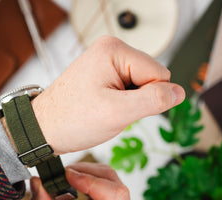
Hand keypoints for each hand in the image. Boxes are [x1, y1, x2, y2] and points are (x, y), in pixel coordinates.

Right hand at [26, 162, 141, 199]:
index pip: (115, 194)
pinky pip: (106, 190)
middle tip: (62, 173)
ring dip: (88, 176)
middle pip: (115, 184)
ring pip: (111, 183)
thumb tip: (38, 183)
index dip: (90, 180)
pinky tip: (73, 185)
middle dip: (88, 173)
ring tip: (65, 178)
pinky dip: (89, 184)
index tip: (67, 175)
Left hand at [32, 36, 184, 153]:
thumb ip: (154, 100)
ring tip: (102, 109)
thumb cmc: (69, 120)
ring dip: (127, 103)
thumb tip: (179, 92)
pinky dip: (118, 103)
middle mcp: (109, 50)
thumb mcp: (117, 113)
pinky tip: (99, 107)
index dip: (147, 99)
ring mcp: (104, 61)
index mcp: (114, 50)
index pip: (160, 74)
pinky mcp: (101, 73)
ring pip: (139, 86)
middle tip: (109, 110)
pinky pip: (126, 89)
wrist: (42, 128)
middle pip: (150, 78)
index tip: (120, 108)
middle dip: (136, 101)